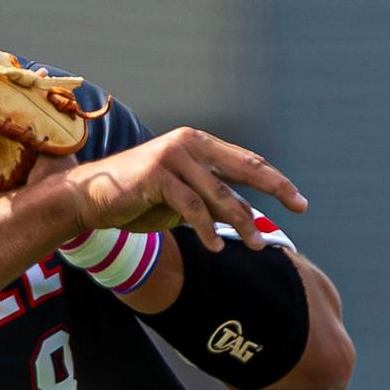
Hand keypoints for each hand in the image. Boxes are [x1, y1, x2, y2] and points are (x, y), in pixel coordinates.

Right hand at [61, 127, 306, 250]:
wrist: (90, 197)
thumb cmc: (136, 198)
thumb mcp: (181, 198)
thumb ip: (210, 198)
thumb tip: (245, 216)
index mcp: (197, 144)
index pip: (246, 161)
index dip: (275, 181)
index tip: (299, 202)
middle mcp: (188, 143)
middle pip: (244, 167)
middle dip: (276, 188)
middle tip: (300, 207)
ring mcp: (172, 156)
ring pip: (219, 193)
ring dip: (241, 221)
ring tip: (258, 244)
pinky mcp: (157, 175)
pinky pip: (191, 206)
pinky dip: (206, 229)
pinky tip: (216, 246)